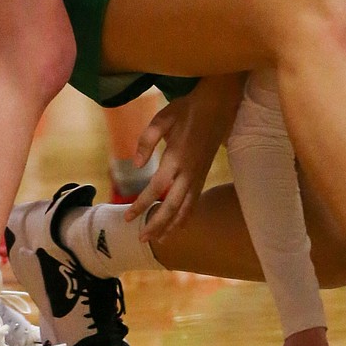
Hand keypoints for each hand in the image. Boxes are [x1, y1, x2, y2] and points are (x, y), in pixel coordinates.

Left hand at [125, 75, 243, 240]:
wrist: (218, 105)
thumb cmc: (187, 108)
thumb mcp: (162, 118)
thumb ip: (147, 140)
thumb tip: (137, 165)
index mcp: (177, 157)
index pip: (156, 188)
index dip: (141, 204)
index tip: (128, 217)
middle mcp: (189, 171)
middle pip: (172, 206)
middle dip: (157, 224)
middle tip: (142, 239)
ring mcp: (199, 175)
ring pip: (186, 208)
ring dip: (172, 225)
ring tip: (159, 240)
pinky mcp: (204, 175)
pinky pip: (195, 201)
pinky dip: (187, 216)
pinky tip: (179, 226)